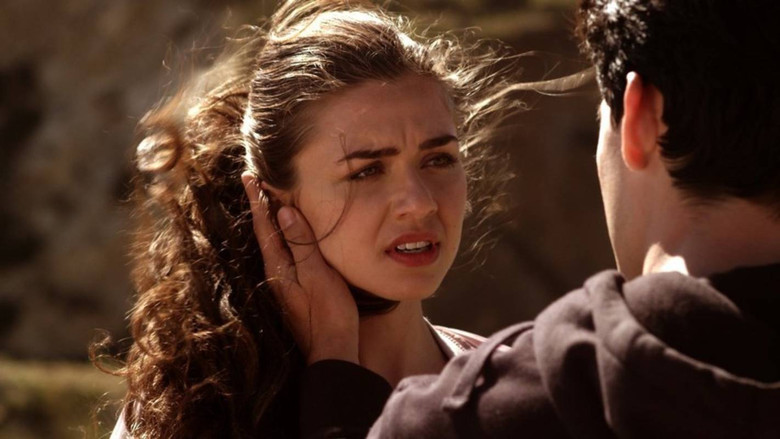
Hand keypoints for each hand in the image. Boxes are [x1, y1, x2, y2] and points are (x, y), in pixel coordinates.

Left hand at [242, 173, 359, 364]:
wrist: (333, 350)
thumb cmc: (328, 314)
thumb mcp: (316, 275)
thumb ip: (301, 243)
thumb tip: (284, 211)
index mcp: (278, 267)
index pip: (264, 226)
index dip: (257, 200)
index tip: (248, 176)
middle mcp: (277, 273)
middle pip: (266, 232)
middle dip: (261, 206)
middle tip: (255, 180)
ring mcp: (286, 282)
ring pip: (275, 242)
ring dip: (272, 219)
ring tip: (270, 199)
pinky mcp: (297, 288)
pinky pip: (286, 253)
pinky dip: (285, 235)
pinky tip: (292, 234)